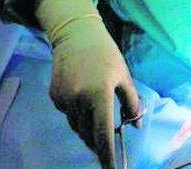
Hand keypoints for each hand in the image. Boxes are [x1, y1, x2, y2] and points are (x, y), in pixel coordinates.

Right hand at [37, 0, 141, 168]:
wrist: (75, 34)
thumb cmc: (106, 54)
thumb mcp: (123, 76)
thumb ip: (131, 102)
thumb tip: (136, 126)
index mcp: (99, 95)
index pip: (103, 135)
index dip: (107, 156)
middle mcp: (79, 100)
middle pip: (89, 134)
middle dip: (99, 143)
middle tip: (108, 144)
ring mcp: (63, 99)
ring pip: (77, 127)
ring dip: (88, 129)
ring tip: (97, 116)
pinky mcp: (54, 96)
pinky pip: (68, 114)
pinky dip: (78, 114)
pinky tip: (83, 99)